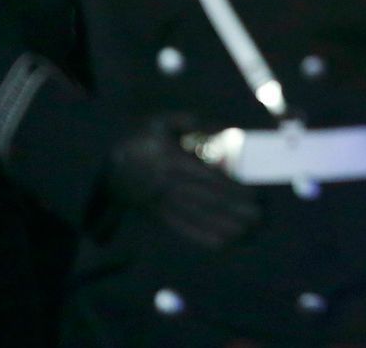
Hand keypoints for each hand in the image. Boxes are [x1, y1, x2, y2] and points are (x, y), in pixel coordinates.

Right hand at [100, 117, 259, 248]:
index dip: (234, 190)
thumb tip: (220, 128)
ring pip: (198, 219)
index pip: (210, 180)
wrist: (105, 166)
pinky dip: (204, 238)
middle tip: (260, 218)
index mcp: (173, 164)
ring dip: (225, 228)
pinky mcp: (158, 216)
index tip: (255, 195)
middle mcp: (169, 188)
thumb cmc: (139, 140)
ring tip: (249, 233)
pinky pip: (183, 229)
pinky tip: (223, 244)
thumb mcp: (161, 123)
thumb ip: (189, 122)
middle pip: (208, 202)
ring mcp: (163, 205)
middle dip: (235, 212)